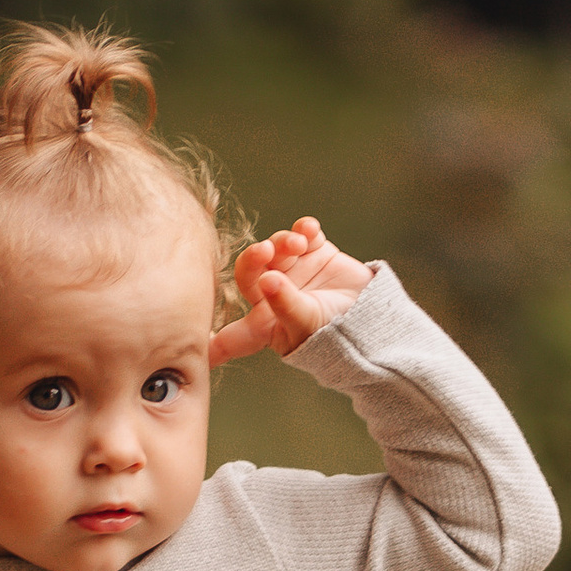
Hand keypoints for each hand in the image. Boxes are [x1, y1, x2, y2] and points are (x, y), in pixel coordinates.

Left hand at [212, 217, 372, 364]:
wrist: (377, 320)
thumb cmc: (340, 336)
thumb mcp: (309, 325)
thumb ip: (286, 304)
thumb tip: (267, 280)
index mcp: (264, 325)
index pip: (232, 334)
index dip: (212, 339)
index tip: (194, 341)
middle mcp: (272, 295)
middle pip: (248, 272)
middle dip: (254, 259)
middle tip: (266, 250)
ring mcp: (292, 271)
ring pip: (274, 248)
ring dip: (282, 242)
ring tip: (298, 243)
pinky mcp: (314, 253)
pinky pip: (302, 234)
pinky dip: (304, 229)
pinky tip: (310, 229)